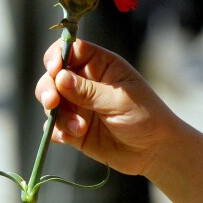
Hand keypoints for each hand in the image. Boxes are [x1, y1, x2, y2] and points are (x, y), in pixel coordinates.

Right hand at [36, 39, 175, 176]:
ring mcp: (78, 105)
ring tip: (79, 128)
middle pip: (53, 75)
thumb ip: (89, 91)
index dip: (58, 56)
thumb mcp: (120, 101)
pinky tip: (68, 138)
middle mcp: (86, 82)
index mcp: (101, 66)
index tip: (54, 69)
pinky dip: (57, 131)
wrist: (154, 151)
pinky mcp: (74, 128)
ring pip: (50, 101)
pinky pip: (54, 126)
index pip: (70, 50)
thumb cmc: (146, 117)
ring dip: (57, 114)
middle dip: (47, 87)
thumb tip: (59, 77)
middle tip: (52, 102)